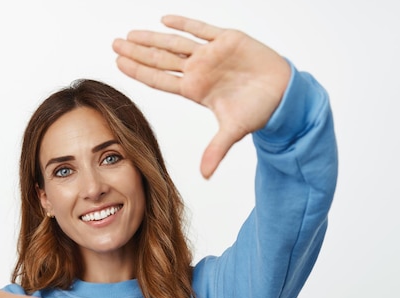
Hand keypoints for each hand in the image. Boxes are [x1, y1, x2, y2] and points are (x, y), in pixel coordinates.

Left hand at [112, 15, 290, 178]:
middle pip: (160, 59)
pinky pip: (202, 29)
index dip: (139, 71)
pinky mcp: (228, 39)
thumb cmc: (259, 110)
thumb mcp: (233, 131)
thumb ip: (216, 150)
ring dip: (152, 38)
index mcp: (195, 90)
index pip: (159, 80)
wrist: (284, 94)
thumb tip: (204, 176)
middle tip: (114, 44)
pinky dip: (184, 24)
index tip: (118, 64)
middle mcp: (198, 71)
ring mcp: (211, 54)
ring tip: (130, 34)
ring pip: (175, 43)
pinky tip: (165, 20)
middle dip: (137, 52)